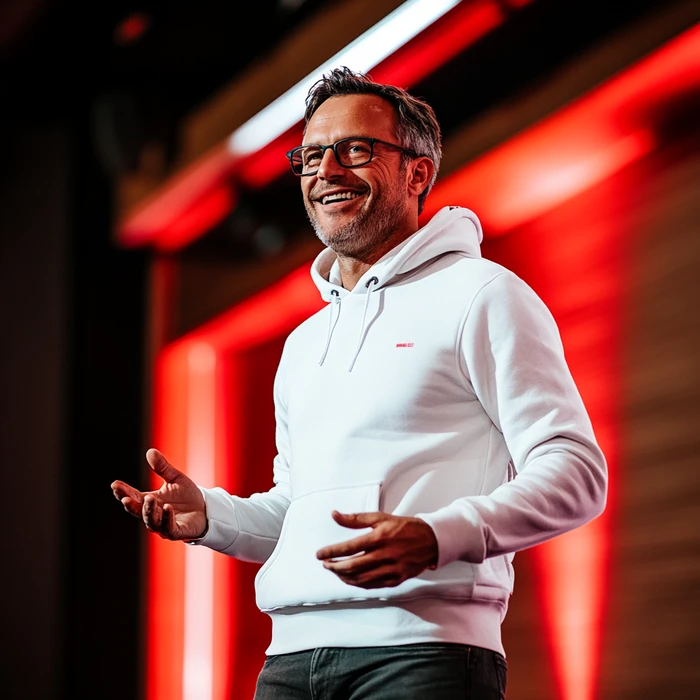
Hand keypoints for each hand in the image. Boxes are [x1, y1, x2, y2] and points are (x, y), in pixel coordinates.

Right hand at [111, 448, 207, 540]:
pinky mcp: (176, 531)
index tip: (114, 485)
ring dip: (148, 511)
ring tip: (149, 499)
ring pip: (151, 521)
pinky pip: (169, 527)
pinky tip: (167, 508)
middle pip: (139, 511)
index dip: (124, 492)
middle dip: (132, 504)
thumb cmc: (187, 495)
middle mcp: (154, 514)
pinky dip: (167, 518)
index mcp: (151, 501)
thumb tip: (150, 451)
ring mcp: (163, 525)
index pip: (134, 497)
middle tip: (125, 498)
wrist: (206, 509)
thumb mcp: (175, 478)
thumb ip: (162, 468)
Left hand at [316, 511, 437, 588]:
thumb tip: (334, 515)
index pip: (348, 547)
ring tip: (335, 570)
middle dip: (334, 567)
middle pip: (352, 566)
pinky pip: (372, 585)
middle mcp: (384, 555)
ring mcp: (391, 569)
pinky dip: (357, 583)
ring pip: (360, 579)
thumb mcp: (380, 518)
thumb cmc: (404, 527)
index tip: (319, 554)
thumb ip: (355, 518)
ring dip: (343, 577)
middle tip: (325, 564)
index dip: (331, 552)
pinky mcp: (396, 579)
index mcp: (379, 537)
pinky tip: (350, 578)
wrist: (430, 541)